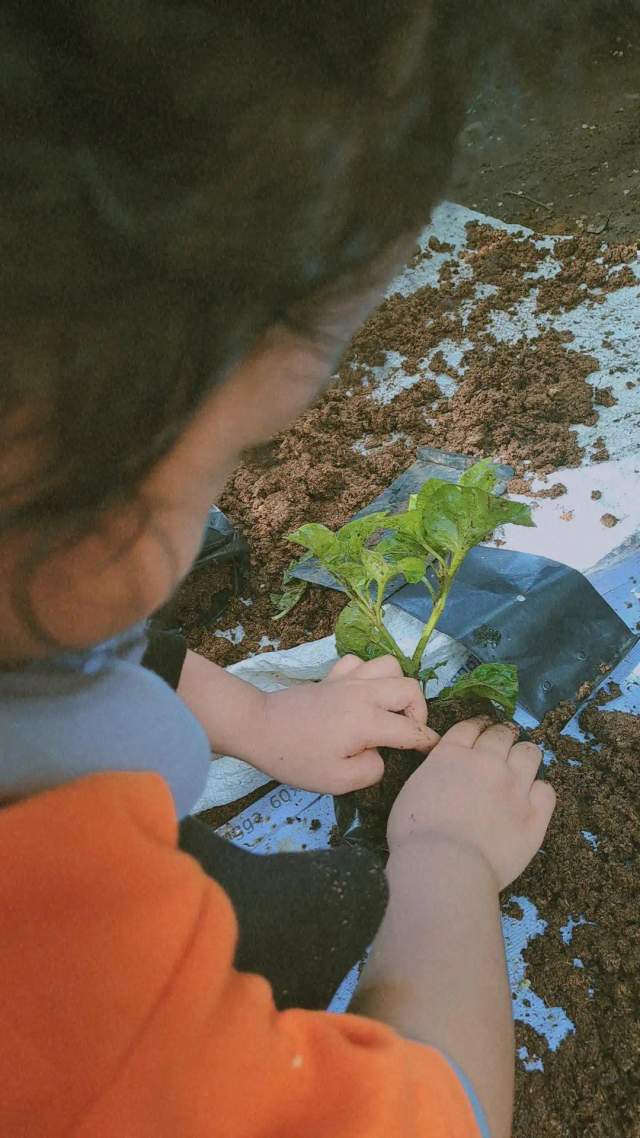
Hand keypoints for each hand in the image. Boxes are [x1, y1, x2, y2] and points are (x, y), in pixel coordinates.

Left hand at [255, 654, 438, 793]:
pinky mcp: (332, 675)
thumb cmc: (296, 758)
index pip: (412, 730)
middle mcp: (364, 693)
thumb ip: (371, 770)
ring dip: (396, 686)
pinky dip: (368, 674)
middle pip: (410, 687)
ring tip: (387, 709)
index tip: (432, 752)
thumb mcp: (338, 781)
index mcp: (369, 720)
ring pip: (390, 665)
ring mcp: (348, 679)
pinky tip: (359, 693)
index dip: (427, 743)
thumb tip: (380, 756)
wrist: (259, 727)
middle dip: (419, 711)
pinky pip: (361, 662)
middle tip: (406, 731)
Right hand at [387, 717, 555, 889]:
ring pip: (529, 753)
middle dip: (501, 738)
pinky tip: (530, 800)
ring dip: (523, 756)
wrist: (445, 867)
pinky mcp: (535, 815)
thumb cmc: (415, 835)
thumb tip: (445, 774)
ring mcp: (515, 786)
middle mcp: (488, 762)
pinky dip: (539, 792)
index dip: (476, 726)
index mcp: (453, 754)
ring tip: (518, 768)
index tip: (479, 731)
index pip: (470, 727)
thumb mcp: (413, 789)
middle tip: (499, 749)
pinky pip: (547, 790)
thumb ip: (435, 772)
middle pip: (502, 734)